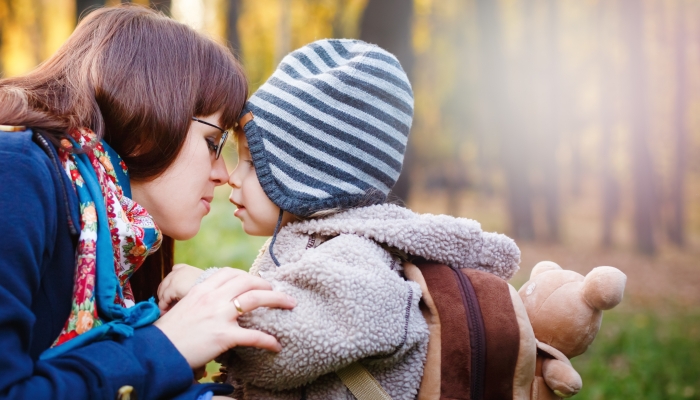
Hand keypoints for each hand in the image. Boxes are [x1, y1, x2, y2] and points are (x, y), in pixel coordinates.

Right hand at [154, 267, 295, 368]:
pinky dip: (268, 340)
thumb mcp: (183, 307)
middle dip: (268, 284)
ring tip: (290, 304)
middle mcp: (213, 297)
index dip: (249, 276)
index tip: (258, 281)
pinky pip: (253, 336)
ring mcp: (219, 315)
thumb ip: (201, 300)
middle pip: (248, 281)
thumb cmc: (168, 333)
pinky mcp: (223, 336)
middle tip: (279, 292)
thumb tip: (215, 302)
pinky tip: (276, 345)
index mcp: (202, 289)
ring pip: (256, 299)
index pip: (231, 274)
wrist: (156, 351)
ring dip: (278, 300)